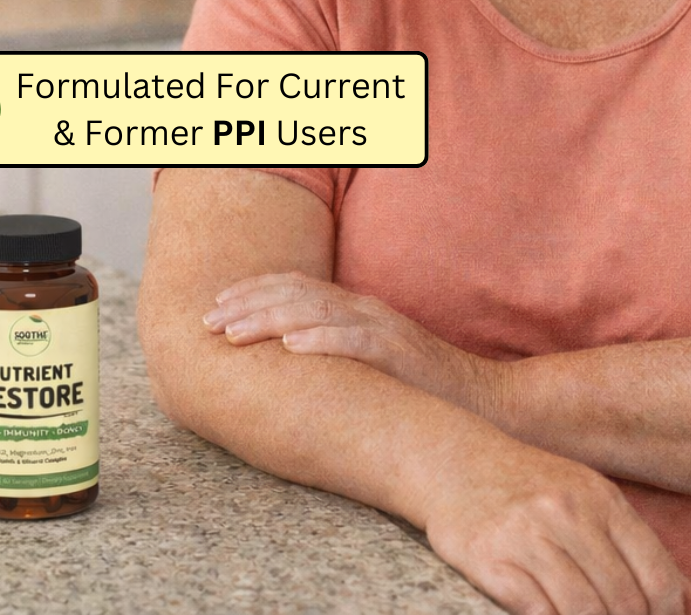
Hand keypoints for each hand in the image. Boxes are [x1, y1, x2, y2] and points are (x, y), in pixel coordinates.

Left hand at [202, 271, 505, 416]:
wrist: (482, 404)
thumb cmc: (421, 391)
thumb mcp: (371, 363)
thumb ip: (336, 352)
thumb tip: (284, 362)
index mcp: (358, 310)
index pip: (298, 287)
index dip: (255, 290)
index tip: (216, 303)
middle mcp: (367, 312)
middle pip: (299, 294)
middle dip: (248, 302)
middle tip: (208, 318)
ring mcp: (385, 331)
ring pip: (319, 312)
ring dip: (271, 318)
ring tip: (233, 331)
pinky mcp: (401, 357)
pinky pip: (357, 342)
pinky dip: (323, 339)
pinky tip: (292, 345)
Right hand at [424, 434, 690, 614]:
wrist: (454, 460)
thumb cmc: (530, 486)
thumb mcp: (590, 500)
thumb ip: (640, 549)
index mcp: (600, 498)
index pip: (657, 575)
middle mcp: (568, 512)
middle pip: (623, 600)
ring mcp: (528, 534)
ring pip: (583, 611)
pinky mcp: (490, 557)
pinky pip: (537, 612)